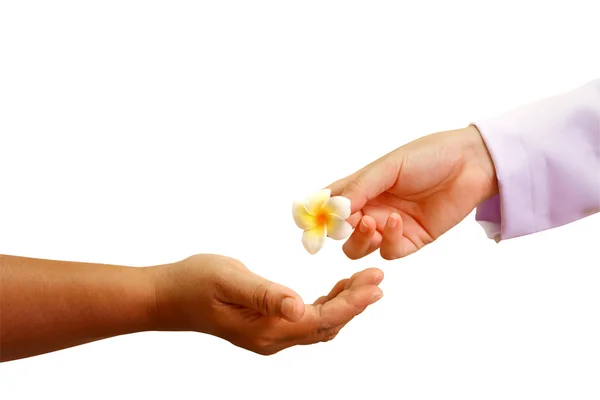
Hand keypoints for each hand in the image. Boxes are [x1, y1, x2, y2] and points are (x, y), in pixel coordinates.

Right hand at [149, 254, 383, 354]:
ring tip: (365, 281)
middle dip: (356, 303)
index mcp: (266, 329)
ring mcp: (270, 337)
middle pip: (327, 325)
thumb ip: (264, 294)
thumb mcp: (229, 279)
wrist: (168, 297)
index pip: (321, 320)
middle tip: (378, 277)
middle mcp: (272, 340)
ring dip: (344, 305)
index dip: (352, 303)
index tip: (376, 284)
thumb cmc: (194, 282)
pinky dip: (327, 305)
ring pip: (319, 325)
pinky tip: (336, 288)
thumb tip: (297, 307)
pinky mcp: (266, 328)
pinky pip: (307, 321)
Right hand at [328, 126, 497, 259]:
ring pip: (360, 248)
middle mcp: (372, 208)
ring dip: (360, 239)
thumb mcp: (388, 167)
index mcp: (361, 187)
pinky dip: (387, 239)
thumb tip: (331, 209)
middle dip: (339, 232)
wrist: (472, 164)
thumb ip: (359, 188)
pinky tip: (396, 221)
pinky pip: (390, 250)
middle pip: (341, 233)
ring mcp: (390, 226)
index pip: (330, 204)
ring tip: (370, 222)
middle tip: (346, 223)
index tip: (310, 220)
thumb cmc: (429, 156)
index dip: (317, 214)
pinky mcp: (412, 239)